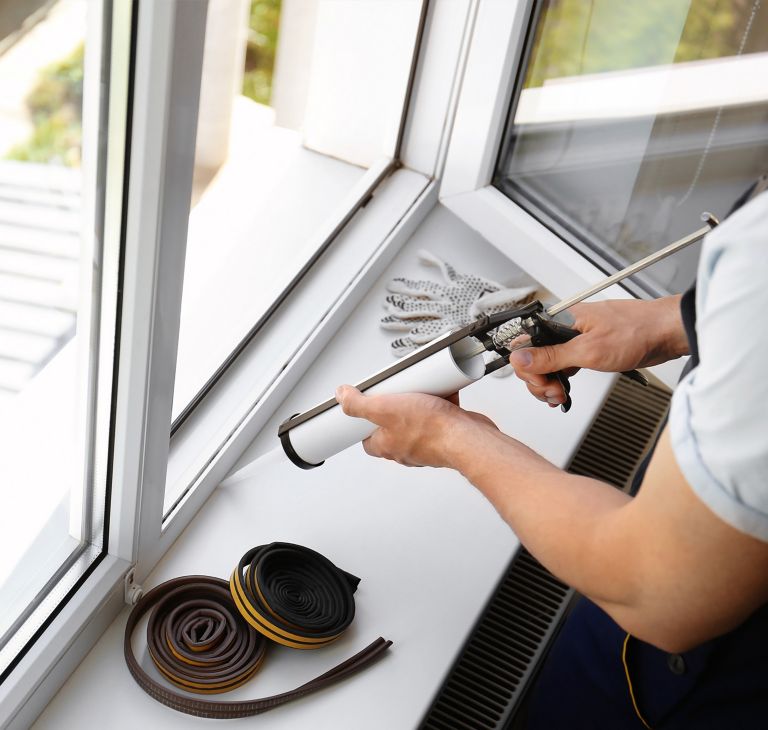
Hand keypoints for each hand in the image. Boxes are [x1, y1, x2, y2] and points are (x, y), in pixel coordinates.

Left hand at [335, 386, 497, 467]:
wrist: (468, 438)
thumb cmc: (431, 429)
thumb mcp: (385, 408)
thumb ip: (359, 404)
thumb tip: (341, 397)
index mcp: (386, 444)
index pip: (366, 437)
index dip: (363, 421)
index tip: (364, 406)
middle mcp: (405, 446)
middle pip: (392, 423)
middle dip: (396, 404)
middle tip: (397, 390)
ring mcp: (427, 441)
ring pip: (417, 417)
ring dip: (419, 401)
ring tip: (420, 388)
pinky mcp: (446, 433)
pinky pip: (438, 414)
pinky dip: (440, 401)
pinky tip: (441, 390)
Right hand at [509, 296, 687, 405]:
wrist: (666, 333)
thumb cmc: (636, 331)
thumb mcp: (589, 350)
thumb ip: (551, 356)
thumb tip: (519, 358)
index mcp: (559, 320)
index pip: (524, 345)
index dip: (528, 369)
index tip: (543, 383)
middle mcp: (563, 329)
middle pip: (533, 358)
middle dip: (539, 380)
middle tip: (556, 393)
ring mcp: (573, 340)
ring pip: (547, 365)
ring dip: (549, 384)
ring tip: (562, 395)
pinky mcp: (585, 350)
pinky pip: (562, 367)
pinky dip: (561, 381)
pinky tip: (565, 392)